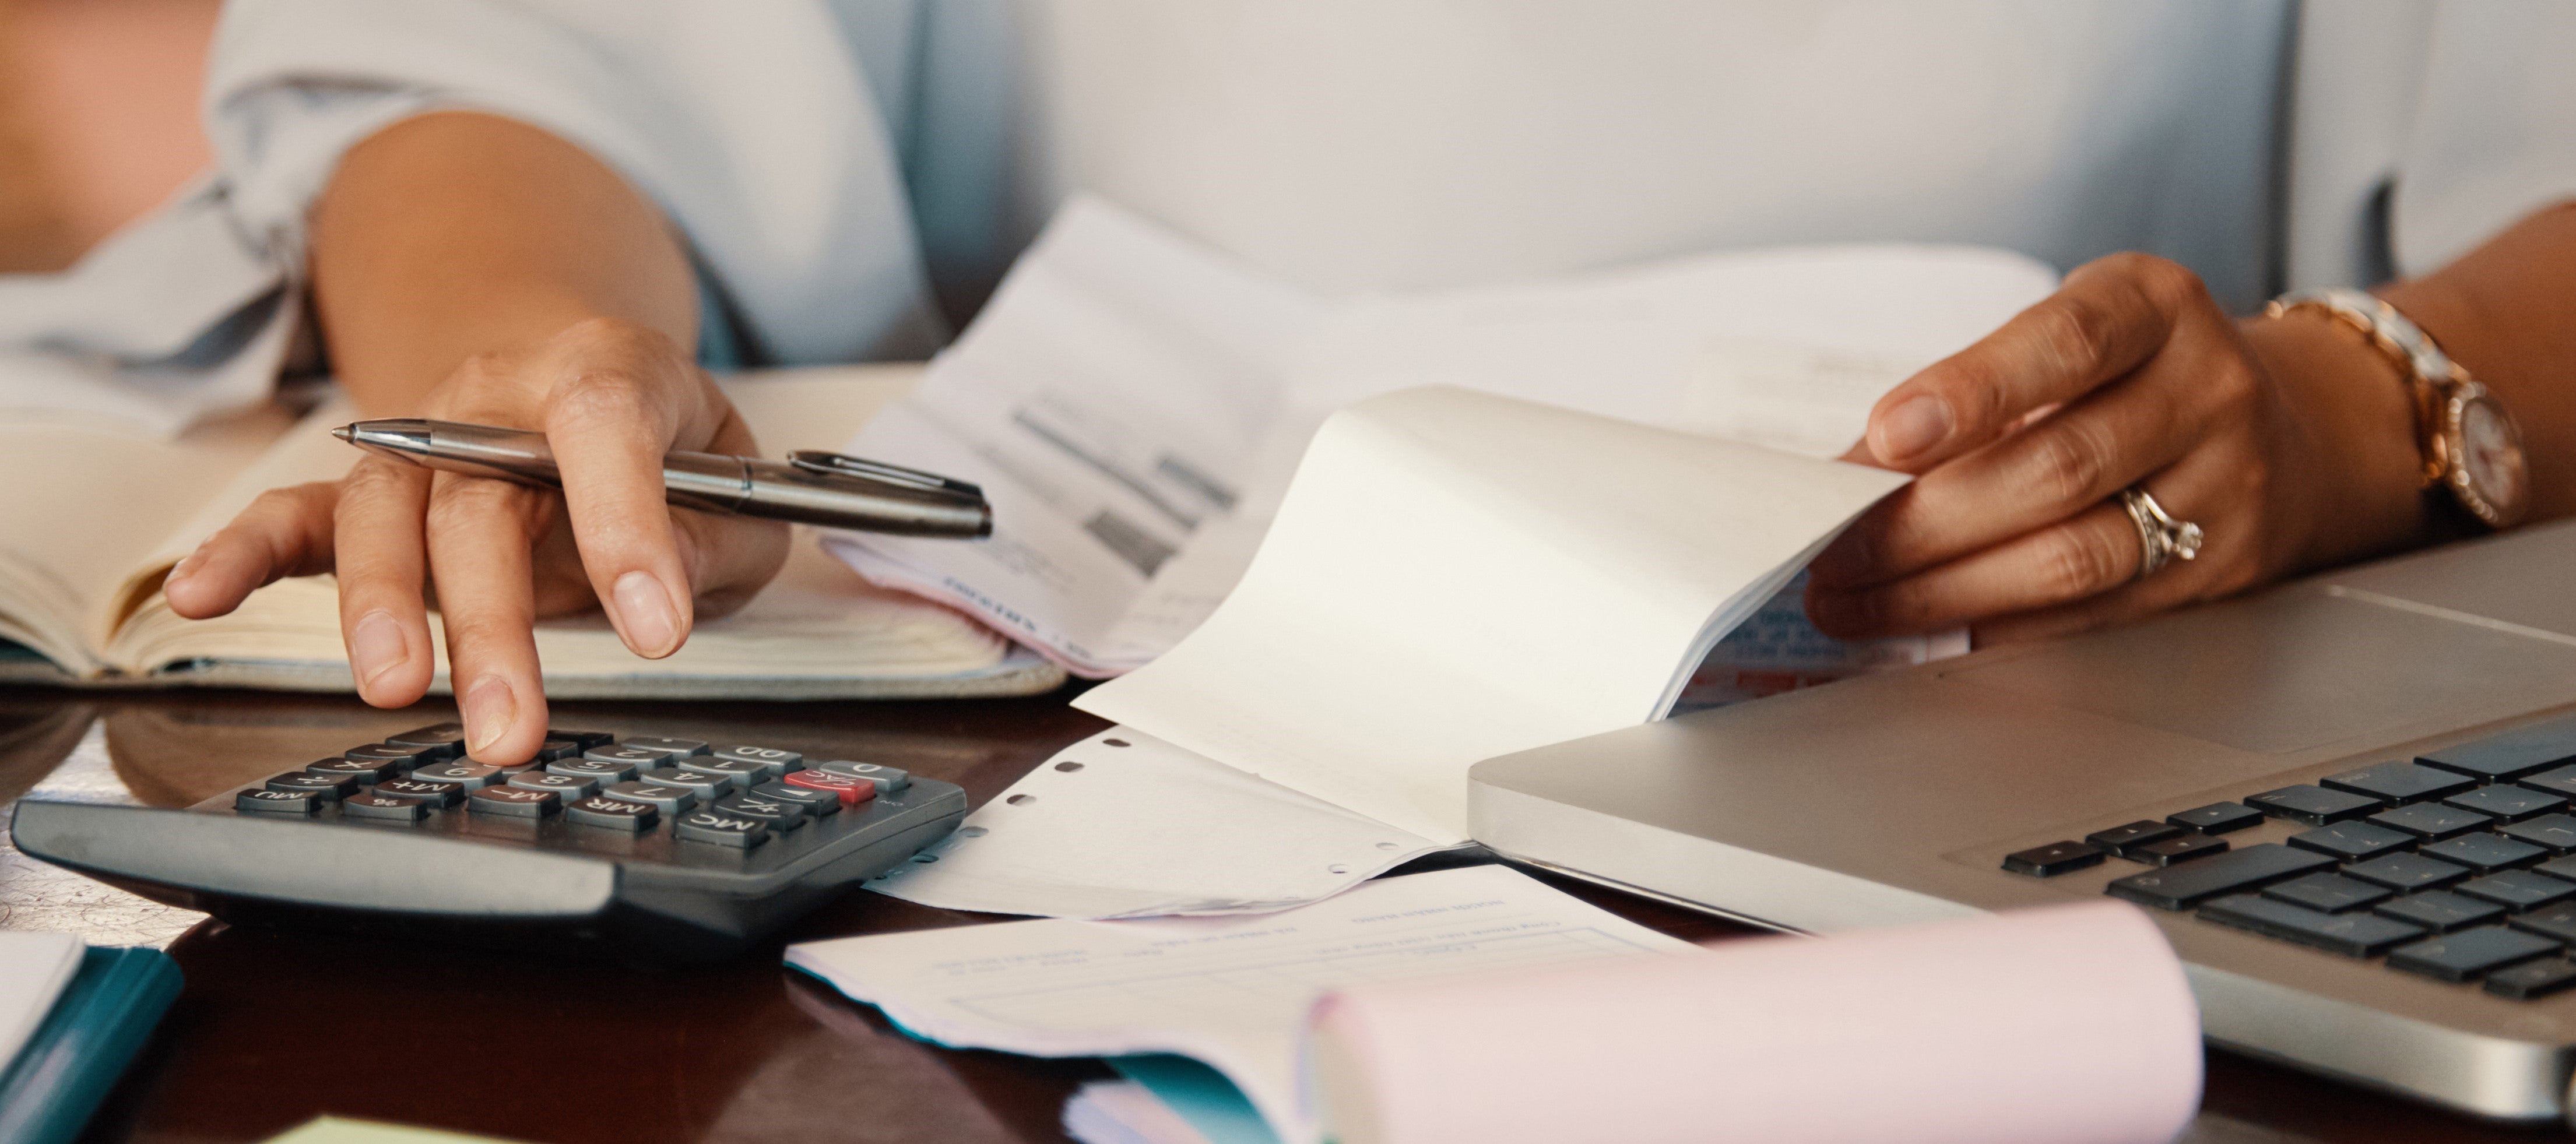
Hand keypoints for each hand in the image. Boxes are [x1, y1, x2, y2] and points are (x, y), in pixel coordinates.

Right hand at [162, 318, 791, 761]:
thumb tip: (661, 594)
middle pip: (480, 498)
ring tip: (396, 692)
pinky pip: (296, 516)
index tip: (656, 629)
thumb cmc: (673, 453)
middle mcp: (496, 399)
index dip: (628, 524)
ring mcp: (422, 442)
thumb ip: (713, 537)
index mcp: (605, 371)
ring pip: (387, 517)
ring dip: (385, 610)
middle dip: (495, 620)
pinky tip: (199, 594)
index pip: (607, 427)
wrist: (590, 390)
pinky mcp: (371, 492)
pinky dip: (242, 553)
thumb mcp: (738, 490)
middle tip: (511, 722)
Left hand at [1803, 253, 2428, 645]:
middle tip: (1833, 551)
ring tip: (1855, 602)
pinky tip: (1930, 628)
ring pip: (2073, 557)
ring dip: (1944, 592)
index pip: (2066, 344)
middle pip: (2056, 469)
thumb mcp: (2068, 339)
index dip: (1972, 390)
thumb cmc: (2137, 375)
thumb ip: (1967, 392)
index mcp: (2157, 308)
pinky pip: (2093, 615)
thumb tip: (1847, 476)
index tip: (1886, 433)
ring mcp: (2224, 489)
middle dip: (1924, 523)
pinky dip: (1999, 628)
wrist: (2292, 429)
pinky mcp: (2219, 574)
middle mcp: (2206, 391)